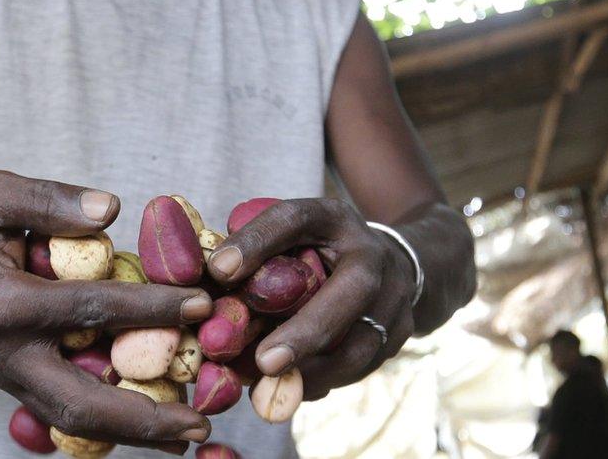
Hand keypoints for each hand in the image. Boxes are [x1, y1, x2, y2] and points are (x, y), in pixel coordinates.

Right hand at [0, 169, 213, 453]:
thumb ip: (49, 199)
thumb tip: (112, 210)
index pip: (90, 309)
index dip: (150, 307)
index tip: (201, 304)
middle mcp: (0, 352)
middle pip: (79, 403)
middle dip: (143, 420)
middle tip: (200, 425)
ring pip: (67, 416)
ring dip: (126, 430)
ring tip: (182, 434)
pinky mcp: (1, 375)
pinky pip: (53, 404)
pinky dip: (98, 415)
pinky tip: (138, 412)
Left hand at [206, 198, 415, 399]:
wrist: (392, 264)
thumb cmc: (320, 248)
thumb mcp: (293, 232)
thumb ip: (256, 247)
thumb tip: (207, 277)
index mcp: (333, 218)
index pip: (294, 219)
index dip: (257, 242)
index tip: (219, 270)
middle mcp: (371, 254)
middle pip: (351, 290)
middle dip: (307, 330)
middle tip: (265, 361)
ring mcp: (394, 296)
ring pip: (361, 343)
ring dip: (313, 370)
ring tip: (269, 384)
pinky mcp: (400, 334)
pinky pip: (360, 367)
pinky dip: (321, 382)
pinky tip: (288, 389)